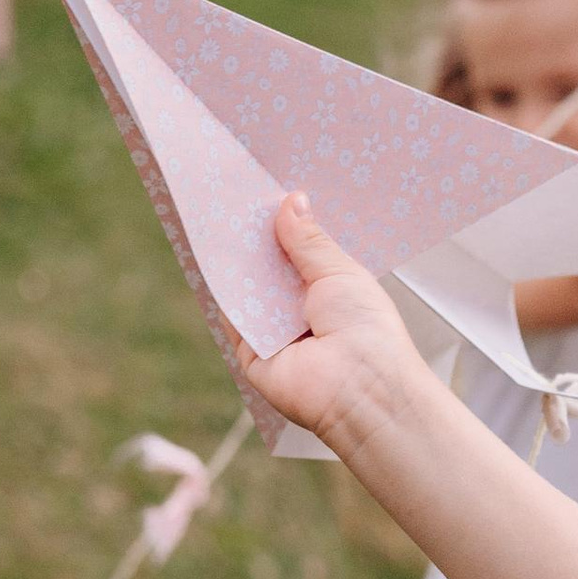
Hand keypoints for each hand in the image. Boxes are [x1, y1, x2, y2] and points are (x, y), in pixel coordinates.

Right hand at [220, 194, 437, 456]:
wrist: (360, 389)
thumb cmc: (366, 330)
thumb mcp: (339, 271)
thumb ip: (308, 240)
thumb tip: (290, 201)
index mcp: (332, 290)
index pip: (301, 252)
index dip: (286, 224)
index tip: (267, 189)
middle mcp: (301, 311)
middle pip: (270, 267)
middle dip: (257, 236)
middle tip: (238, 192)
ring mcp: (274, 331)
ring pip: (247, 286)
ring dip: (235, 256)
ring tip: (219, 207)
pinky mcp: (249, 351)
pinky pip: (230, 312)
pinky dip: (220, 284)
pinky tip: (211, 247)